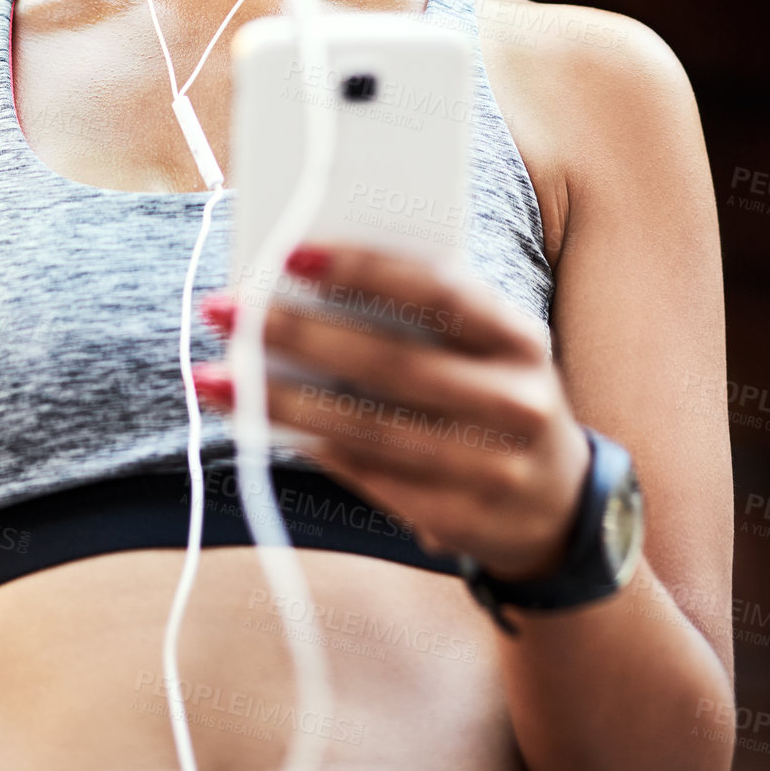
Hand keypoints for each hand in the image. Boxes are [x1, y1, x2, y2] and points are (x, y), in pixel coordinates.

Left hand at [193, 244, 591, 581]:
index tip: (289, 251)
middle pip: (390, 362)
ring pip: (366, 428)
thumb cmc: (489, 391)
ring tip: (214, 377)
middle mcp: (514, 401)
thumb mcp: (480, 344)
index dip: (364, 268)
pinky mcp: (456, 519)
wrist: (554, 504)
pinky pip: (366, 476)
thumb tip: (303, 277)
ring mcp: (491, 467)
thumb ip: (416, 311)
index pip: (439, 290)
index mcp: (518, 336)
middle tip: (225, 310)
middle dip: (297, 332)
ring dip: (280, 400)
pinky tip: (258, 424)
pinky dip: (308, 445)